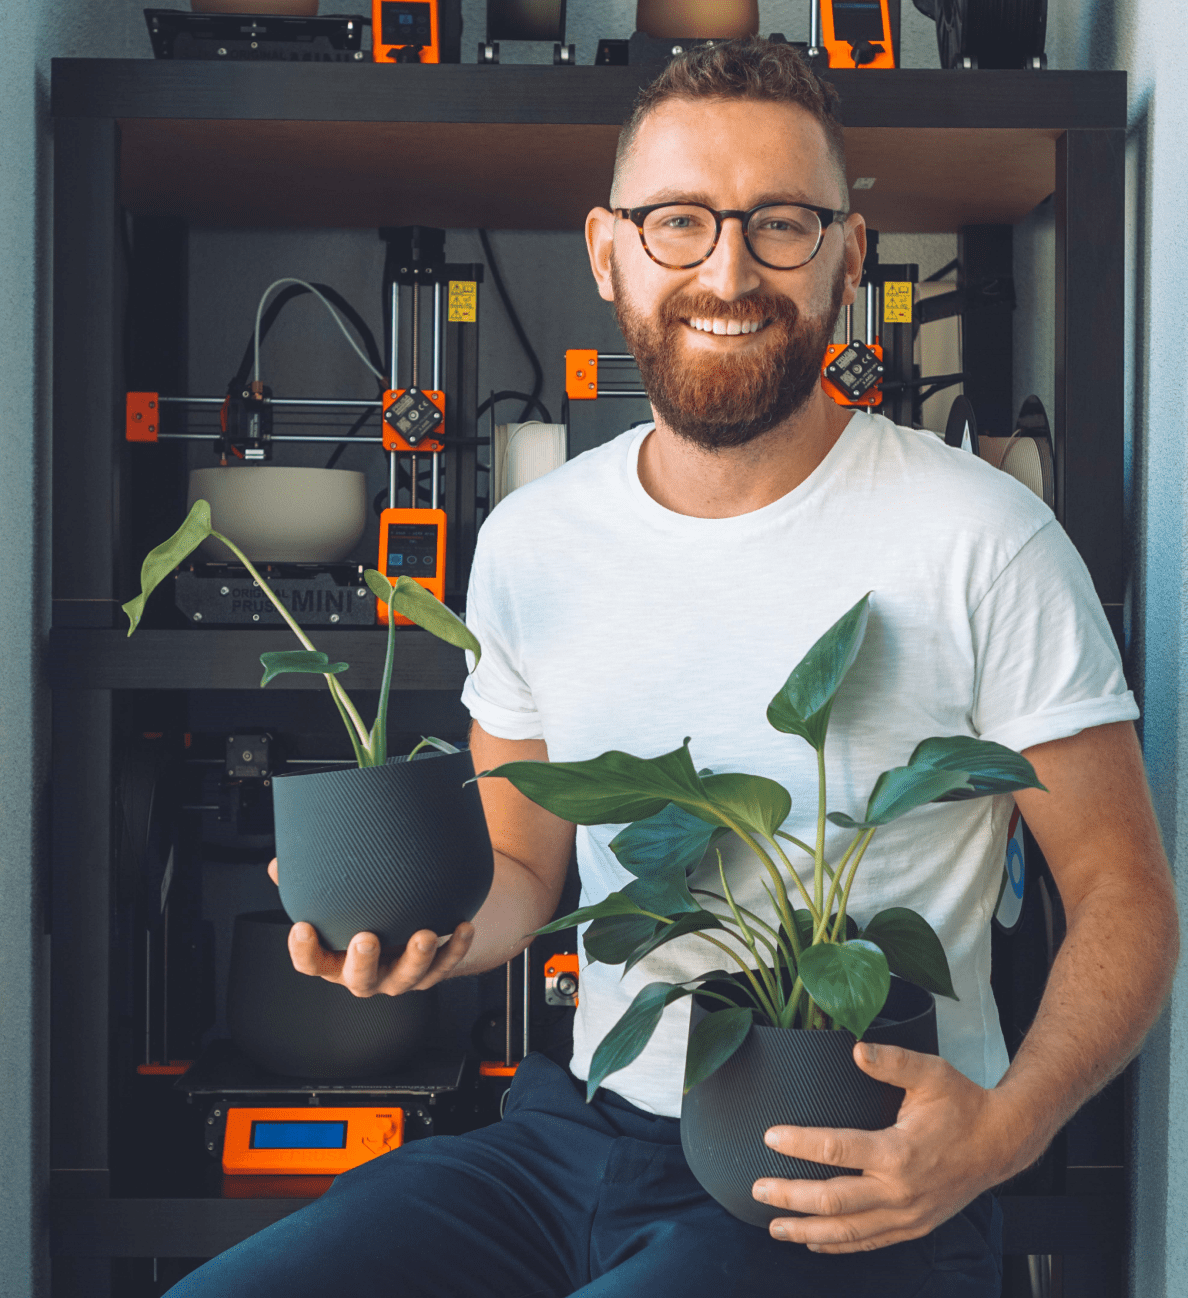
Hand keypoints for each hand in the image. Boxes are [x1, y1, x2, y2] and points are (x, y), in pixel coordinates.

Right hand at [266, 858, 474, 996]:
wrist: (402, 934)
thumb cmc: (359, 916)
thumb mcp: (333, 906)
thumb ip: (306, 885)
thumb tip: (279, 864)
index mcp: (335, 961)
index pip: (311, 963)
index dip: (304, 950)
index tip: (302, 927)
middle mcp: (366, 975)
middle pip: (360, 978)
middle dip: (363, 961)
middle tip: (366, 938)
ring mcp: (399, 976)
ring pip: (408, 976)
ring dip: (417, 957)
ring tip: (425, 935)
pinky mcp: (430, 972)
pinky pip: (446, 964)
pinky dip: (455, 947)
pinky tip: (463, 927)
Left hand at [752, 1041, 1029, 1252]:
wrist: (1001, 1143)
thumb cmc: (963, 1104)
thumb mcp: (932, 1073)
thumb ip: (893, 1060)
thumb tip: (856, 1049)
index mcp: (899, 1152)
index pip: (837, 1150)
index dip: (800, 1144)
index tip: (769, 1137)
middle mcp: (900, 1191)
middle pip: (834, 1200)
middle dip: (791, 1197)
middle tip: (757, 1190)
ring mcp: (908, 1214)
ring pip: (849, 1231)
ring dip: (808, 1230)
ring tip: (774, 1226)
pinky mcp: (914, 1225)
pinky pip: (870, 1241)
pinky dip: (839, 1244)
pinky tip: (814, 1240)